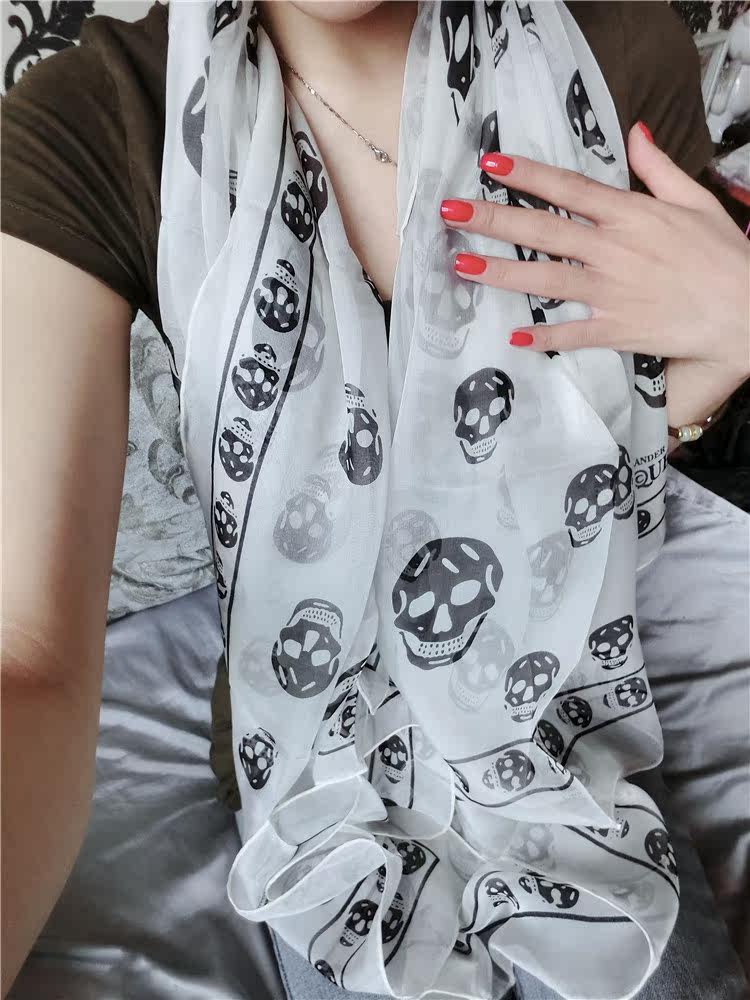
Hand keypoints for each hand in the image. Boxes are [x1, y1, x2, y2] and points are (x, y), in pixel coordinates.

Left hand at [440, 121, 749, 379]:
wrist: (746, 309)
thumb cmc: (723, 255)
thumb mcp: (694, 200)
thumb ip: (658, 167)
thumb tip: (635, 132)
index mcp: (630, 215)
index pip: (568, 188)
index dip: (527, 176)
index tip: (489, 165)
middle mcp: (612, 250)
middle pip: (543, 231)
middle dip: (493, 220)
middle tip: (450, 212)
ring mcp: (612, 292)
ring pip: (546, 280)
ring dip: (501, 274)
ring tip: (461, 265)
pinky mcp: (617, 329)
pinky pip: (573, 333)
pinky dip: (545, 336)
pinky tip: (514, 337)